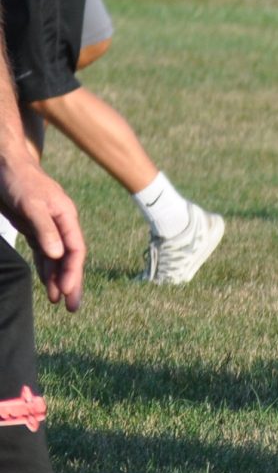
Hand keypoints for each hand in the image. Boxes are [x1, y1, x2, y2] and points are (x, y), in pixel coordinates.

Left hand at [0, 146, 81, 311]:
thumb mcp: (31, 204)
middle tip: (72, 308)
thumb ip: (45, 229)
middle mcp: (61, 224)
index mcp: (66, 217)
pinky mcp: (34, 229)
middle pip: (70, 258)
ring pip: (56, 259)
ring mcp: (47, 227)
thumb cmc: (19, 180)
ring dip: (57, 279)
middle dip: (72, 283)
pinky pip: (43, 253)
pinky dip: (45, 269)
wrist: (4, 164)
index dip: (72, 272)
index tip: (66, 291)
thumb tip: (58, 255)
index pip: (75, 250)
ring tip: (58, 302)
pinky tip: (46, 284)